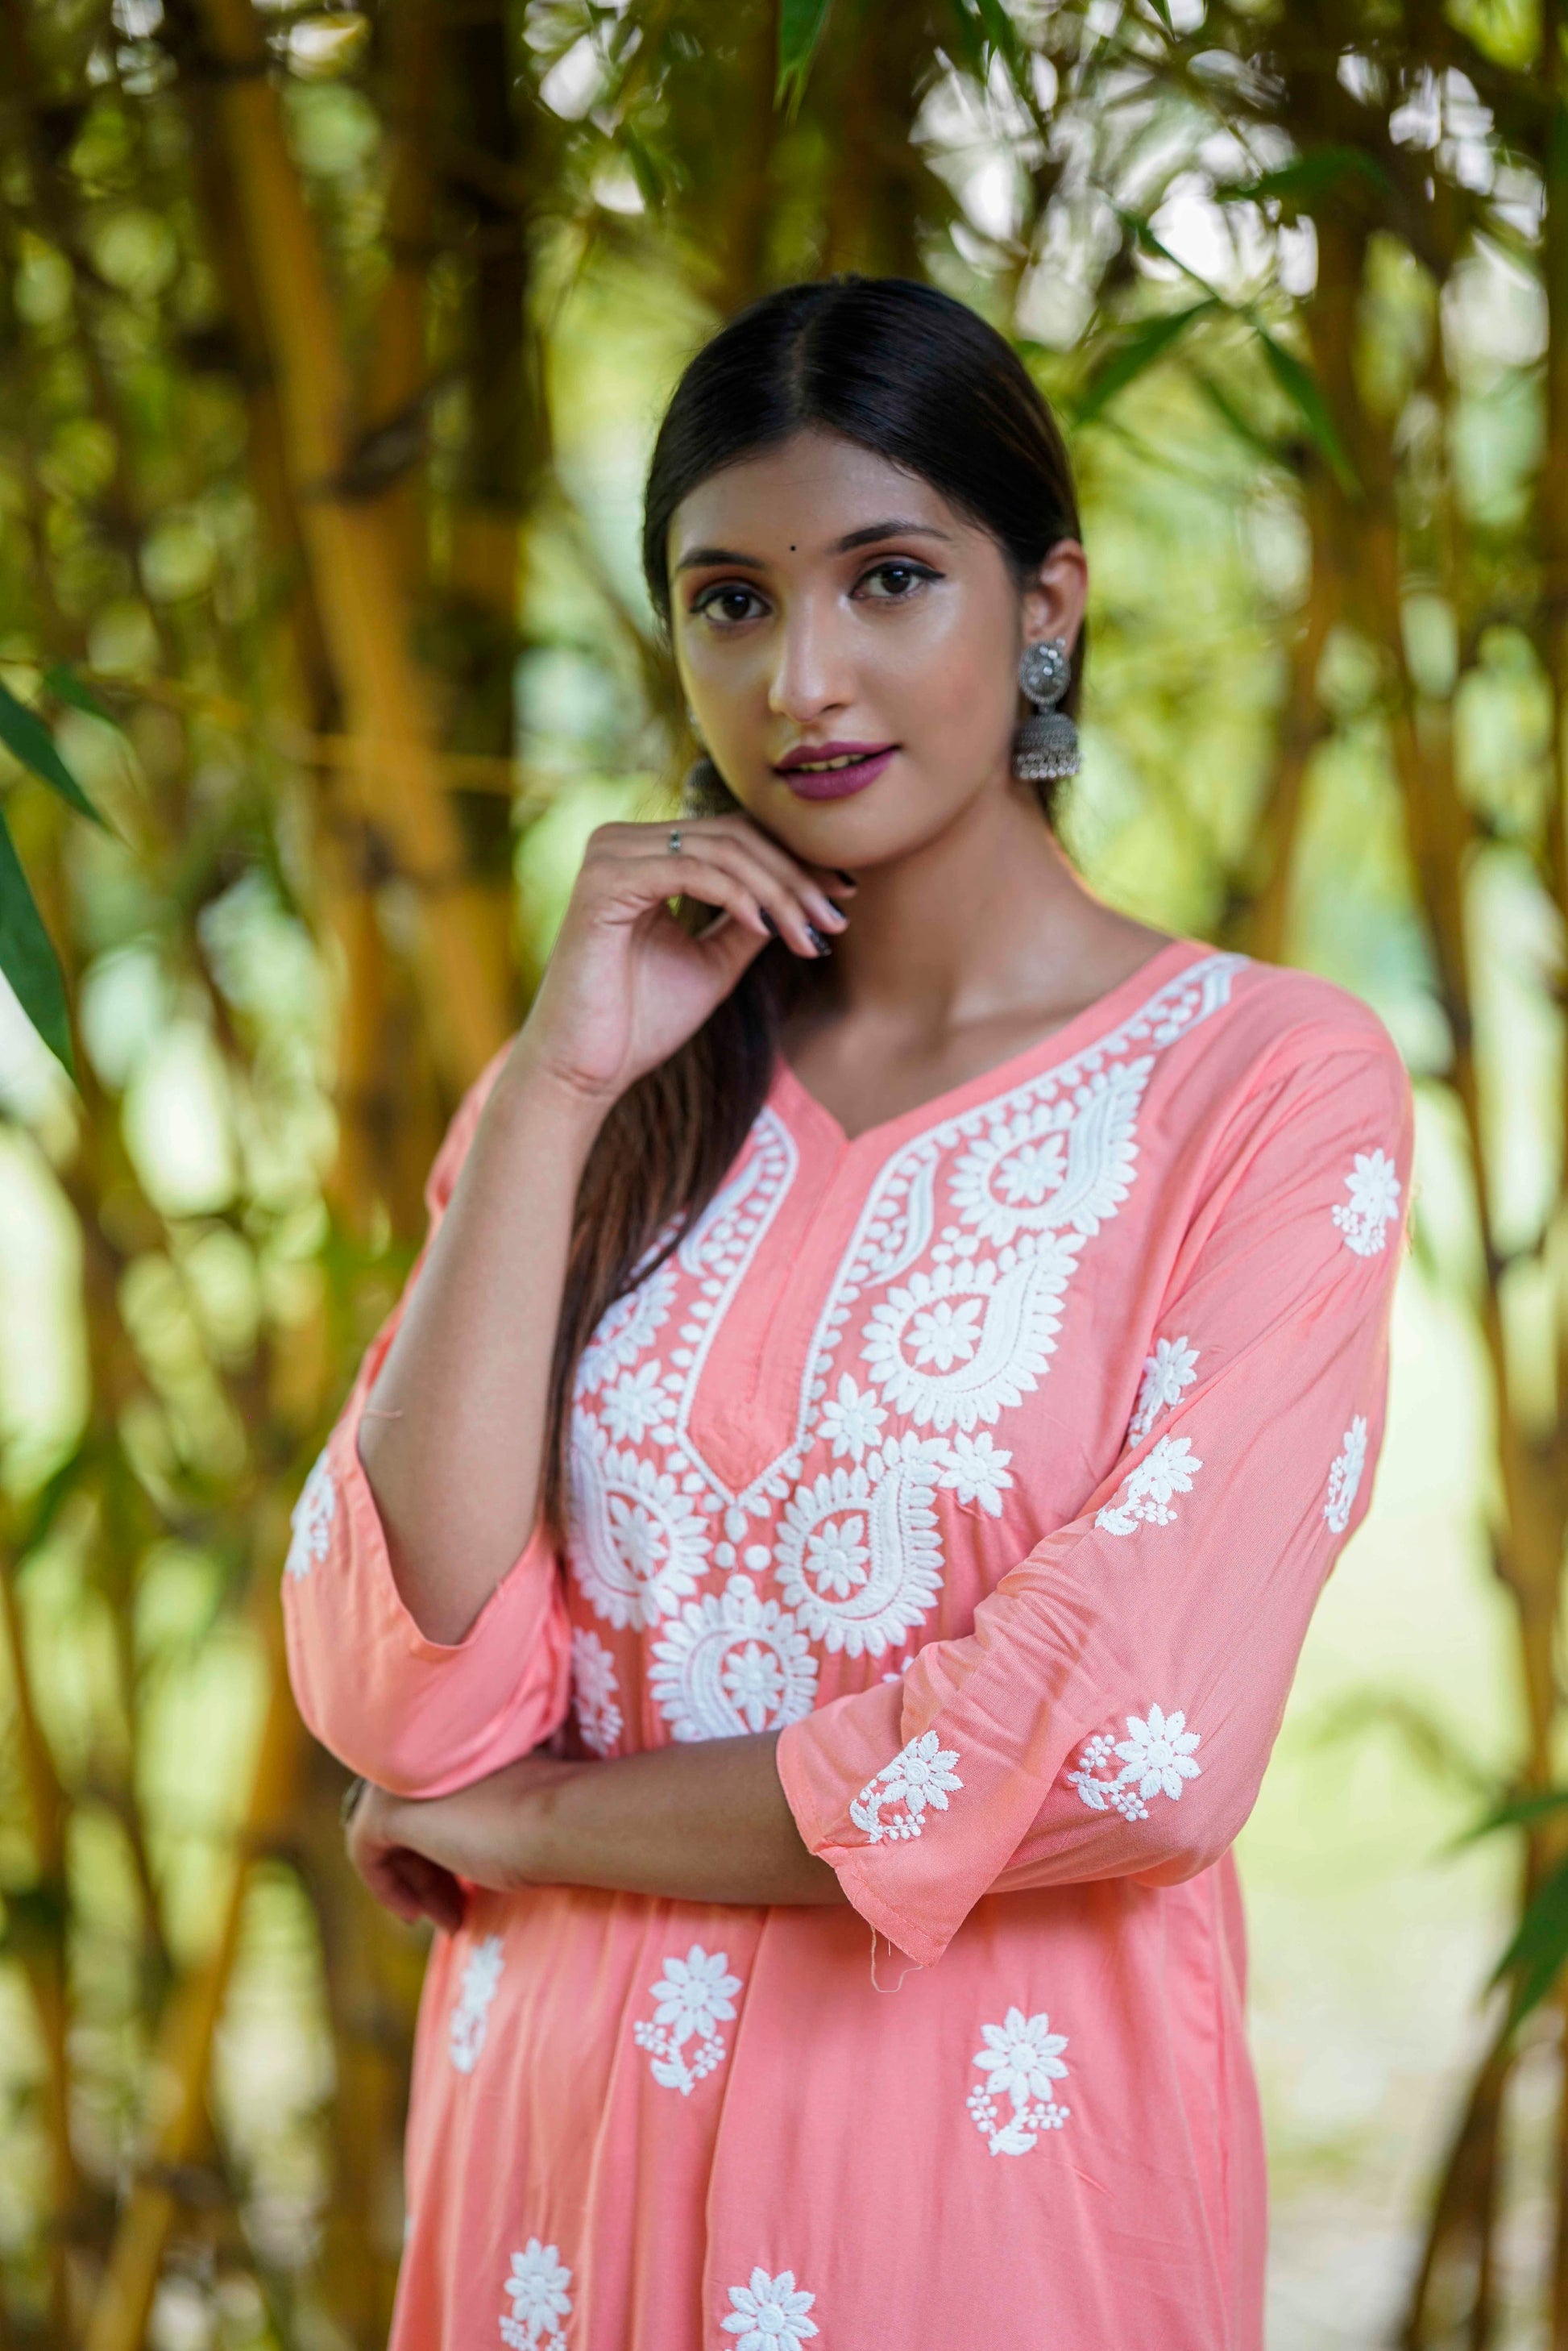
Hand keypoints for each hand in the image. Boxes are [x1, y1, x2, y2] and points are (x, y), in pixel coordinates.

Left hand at [345, 1756, 574, 1930]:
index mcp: (453, 1741)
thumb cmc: (550, 1816)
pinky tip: (414, 1915)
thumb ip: (479, 1811)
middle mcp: (422, 1747)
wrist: (557, 1820)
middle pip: (410, 1818)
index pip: (433, 1798)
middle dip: (430, 1871)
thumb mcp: (511, 1807)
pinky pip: (365, 1849)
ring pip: (392, 1835)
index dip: (444, 1847)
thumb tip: (466, 1842)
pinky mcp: (384, 1809)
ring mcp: (400, 1775)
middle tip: (457, 1913)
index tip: (466, 1888)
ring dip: (418, 1884)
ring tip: (452, 1921)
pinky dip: (384, 1887)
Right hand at [514, 812, 852, 1107]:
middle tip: (837, 918)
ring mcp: (609, 856)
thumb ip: (752, 919)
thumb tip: (807, 891)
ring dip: (777, 892)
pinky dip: (737, 896)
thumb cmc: (640, 1023)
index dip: (795, 862)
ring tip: (810, 933)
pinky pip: (690, 871)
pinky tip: (767, 928)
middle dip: (795, 878)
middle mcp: (623, 842)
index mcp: (645, 854)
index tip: (844, 896)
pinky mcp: (603, 883)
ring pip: (720, 851)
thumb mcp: (716, 961)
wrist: (583, 1072)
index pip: (736, 836)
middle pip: (735, 836)